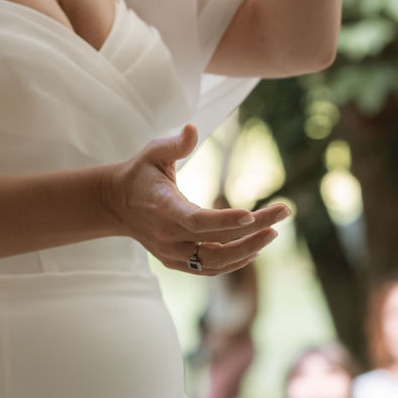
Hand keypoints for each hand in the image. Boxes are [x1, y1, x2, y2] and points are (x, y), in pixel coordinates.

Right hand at [103, 124, 290, 274]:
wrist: (115, 204)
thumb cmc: (139, 173)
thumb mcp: (152, 152)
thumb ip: (174, 144)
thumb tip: (193, 128)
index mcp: (162, 208)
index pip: (196, 221)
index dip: (224, 221)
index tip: (251, 215)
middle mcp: (167, 236)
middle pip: (216, 242)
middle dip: (253, 231)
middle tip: (282, 214)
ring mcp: (171, 253)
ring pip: (215, 262)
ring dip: (248, 249)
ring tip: (273, 232)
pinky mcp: (175, 262)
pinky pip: (208, 268)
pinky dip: (233, 261)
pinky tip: (254, 247)